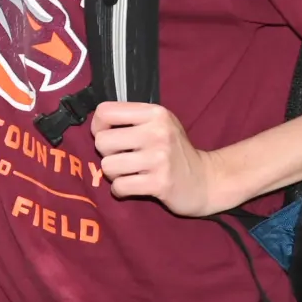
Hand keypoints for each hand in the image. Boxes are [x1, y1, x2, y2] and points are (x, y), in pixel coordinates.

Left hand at [91, 101, 224, 215]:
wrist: (206, 180)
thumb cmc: (174, 151)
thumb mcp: (159, 124)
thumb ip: (130, 120)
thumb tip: (95, 126)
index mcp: (155, 113)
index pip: (105, 112)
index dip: (98, 126)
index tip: (109, 136)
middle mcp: (158, 132)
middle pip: (102, 141)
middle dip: (107, 154)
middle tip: (123, 158)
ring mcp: (159, 158)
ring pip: (107, 166)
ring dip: (114, 174)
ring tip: (129, 173)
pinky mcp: (160, 183)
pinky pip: (119, 186)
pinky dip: (120, 189)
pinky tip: (133, 186)